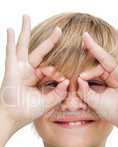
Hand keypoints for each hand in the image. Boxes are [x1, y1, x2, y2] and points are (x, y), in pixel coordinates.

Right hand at [0, 15, 68, 132]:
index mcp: (38, 78)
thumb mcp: (46, 102)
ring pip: (24, 47)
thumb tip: (67, 82)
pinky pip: (10, 54)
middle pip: (40, 51)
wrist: (13, 117)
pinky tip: (10, 30)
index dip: (59, 69)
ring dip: (25, 32)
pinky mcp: (11, 70)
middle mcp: (29, 71)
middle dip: (49, 41)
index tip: (65, 74)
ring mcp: (19, 69)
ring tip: (26, 17)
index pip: (51, 68)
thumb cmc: (28, 110)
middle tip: (58, 29)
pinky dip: (10, 42)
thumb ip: (57, 94)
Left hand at [78, 17, 117, 140]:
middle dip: (95, 46)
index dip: (88, 71)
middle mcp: (116, 72)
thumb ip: (85, 92)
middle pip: (105, 56)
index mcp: (107, 79)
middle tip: (85, 35)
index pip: (95, 68)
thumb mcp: (94, 101)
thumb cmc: (113, 112)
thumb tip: (79, 80)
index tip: (81, 76)